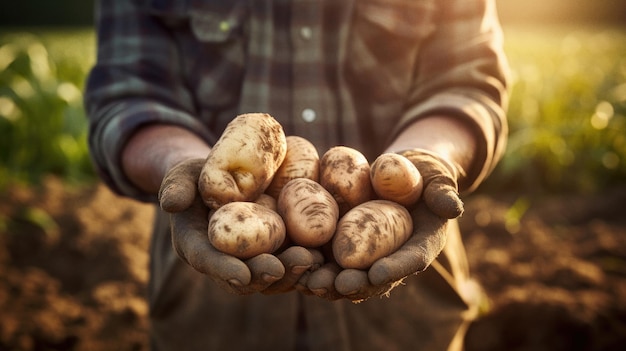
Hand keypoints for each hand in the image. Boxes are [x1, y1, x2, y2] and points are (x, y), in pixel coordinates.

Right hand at [160, 158, 321, 294]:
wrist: (221, 177)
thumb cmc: (198, 175)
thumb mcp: (181, 175)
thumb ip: (175, 186)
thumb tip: (171, 203)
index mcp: (197, 246)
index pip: (208, 262)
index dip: (224, 271)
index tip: (242, 274)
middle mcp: (225, 259)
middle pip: (244, 278)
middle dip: (263, 276)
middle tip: (281, 267)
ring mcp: (251, 258)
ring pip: (271, 276)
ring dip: (290, 274)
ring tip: (309, 261)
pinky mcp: (274, 250)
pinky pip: (289, 262)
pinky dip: (305, 263)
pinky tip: (322, 255)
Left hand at [305, 149, 463, 300]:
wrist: (402, 173)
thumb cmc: (425, 173)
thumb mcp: (437, 177)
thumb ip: (443, 192)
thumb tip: (453, 207)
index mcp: (422, 244)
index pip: (411, 260)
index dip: (396, 269)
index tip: (378, 273)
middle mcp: (394, 257)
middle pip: (376, 278)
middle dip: (357, 284)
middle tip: (339, 284)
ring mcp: (369, 255)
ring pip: (349, 275)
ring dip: (330, 282)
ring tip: (310, 282)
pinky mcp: (345, 247)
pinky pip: (329, 260)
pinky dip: (312, 265)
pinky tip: (293, 264)